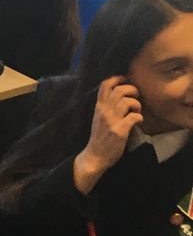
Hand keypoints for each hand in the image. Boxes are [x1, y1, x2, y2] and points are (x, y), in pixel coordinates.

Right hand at [73, 76, 141, 193]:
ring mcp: (112, 121)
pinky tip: (138, 121)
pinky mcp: (120, 131)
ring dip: (137, 104)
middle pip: (119, 90)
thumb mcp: (98, 118)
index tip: (125, 80)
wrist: (94, 156)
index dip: (117, 78)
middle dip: (132, 90)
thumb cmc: (98, 138)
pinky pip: (134, 117)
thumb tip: (119, 98)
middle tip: (136, 96)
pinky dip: (139, 117)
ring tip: (137, 110)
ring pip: (127, 101)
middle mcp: (104, 111)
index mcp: (99, 107)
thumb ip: (106, 108)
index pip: (105, 85)